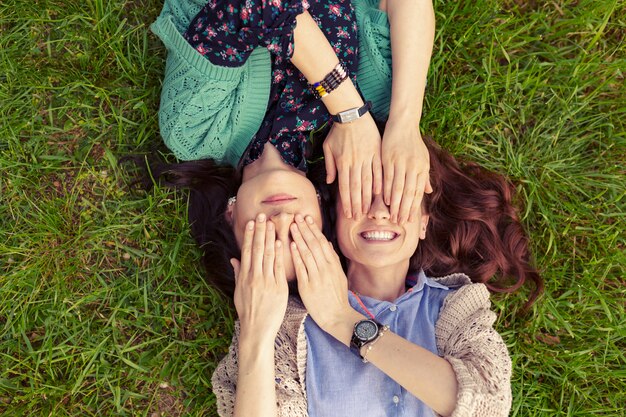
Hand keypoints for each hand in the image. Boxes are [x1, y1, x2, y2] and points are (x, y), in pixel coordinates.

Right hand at [231, 213, 288, 341]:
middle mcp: (254, 277)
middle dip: (260, 231)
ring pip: (268, 255)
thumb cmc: (248, 311)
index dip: (249, 236)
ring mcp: (266, 282)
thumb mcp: (238, 292)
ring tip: (271, 223)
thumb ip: (238, 273)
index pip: (247, 251)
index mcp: (244, 277)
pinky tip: (280, 241)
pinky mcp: (278, 288)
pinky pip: (278, 268)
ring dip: (269, 237)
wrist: (257, 329)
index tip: (251, 222)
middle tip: (262, 216)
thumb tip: (234, 258)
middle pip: (257, 250)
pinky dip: (279, 254)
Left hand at [289, 215, 354, 333]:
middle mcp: (326, 268)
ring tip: (292, 226)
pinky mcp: (308, 287)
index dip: (313, 229)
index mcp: (333, 265)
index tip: (306, 218)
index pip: (322, 242)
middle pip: (314, 244)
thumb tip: (327, 243)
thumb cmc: (337, 297)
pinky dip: (296, 256)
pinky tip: (291, 246)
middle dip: (305, 229)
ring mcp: (317, 277)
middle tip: (296, 216)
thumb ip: (333, 259)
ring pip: (307, 253)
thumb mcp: (339, 276)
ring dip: (299, 238)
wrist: (337, 317)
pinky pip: (302, 268)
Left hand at [323, 112, 382, 218]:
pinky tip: (380, 193)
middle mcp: (354, 163)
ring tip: (368, 210)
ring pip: (367, 182)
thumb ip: (330, 166)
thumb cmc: (338, 132)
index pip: (344, 188)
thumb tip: (330, 183)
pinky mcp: (376, 153)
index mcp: (342, 163)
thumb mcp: (328, 148)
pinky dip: (380, 182)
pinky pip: (379, 170)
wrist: (351, 114)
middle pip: (356, 188)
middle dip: (357, 205)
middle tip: (358, 217)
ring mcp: (366, 158)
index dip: (347, 202)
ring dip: (367, 198)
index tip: (349, 214)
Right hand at [381, 116, 432, 223]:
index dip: (413, 207)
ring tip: (392, 216)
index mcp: (422, 168)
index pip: (418, 192)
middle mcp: (413, 167)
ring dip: (395, 204)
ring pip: (398, 188)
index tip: (409, 219)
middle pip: (409, 193)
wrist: (404, 124)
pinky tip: (384, 200)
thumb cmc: (413, 142)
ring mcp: (401, 162)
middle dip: (404, 209)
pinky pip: (387, 178)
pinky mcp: (389, 158)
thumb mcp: (423, 158)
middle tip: (399, 223)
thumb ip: (424, 176)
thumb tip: (428, 191)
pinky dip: (386, 190)